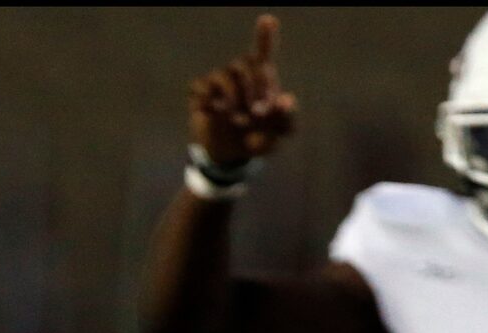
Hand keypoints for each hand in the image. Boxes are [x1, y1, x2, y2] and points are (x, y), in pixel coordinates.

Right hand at [189, 15, 298, 166]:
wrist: (233, 156)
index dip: (265, 35)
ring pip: (223, 75)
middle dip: (253, 86)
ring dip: (233, 96)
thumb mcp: (279, 134)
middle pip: (243, 63)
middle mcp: (240, 76)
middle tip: (258, 113)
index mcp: (262, 79)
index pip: (263, 52)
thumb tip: (287, 100)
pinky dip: (210, 101)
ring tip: (238, 119)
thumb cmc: (260, 138)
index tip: (268, 20)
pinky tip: (218, 114)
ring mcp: (219, 85)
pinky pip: (200, 88)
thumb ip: (287, 118)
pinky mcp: (201, 97)